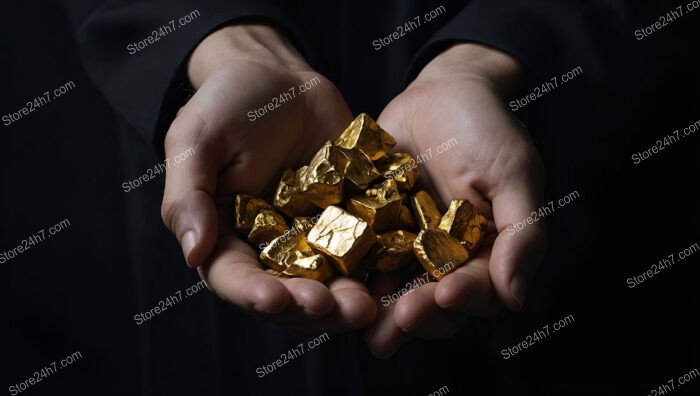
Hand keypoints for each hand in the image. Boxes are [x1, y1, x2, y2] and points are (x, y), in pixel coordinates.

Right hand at [161, 24, 375, 332]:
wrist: (279, 78)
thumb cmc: (226, 105)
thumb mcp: (195, 142)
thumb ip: (188, 197)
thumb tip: (193, 254)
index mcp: (225, 237)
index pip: (235, 278)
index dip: (253, 294)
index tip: (275, 298)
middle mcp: (269, 248)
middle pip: (287, 293)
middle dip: (309, 307)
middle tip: (333, 309)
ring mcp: (311, 239)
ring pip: (329, 284)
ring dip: (346, 301)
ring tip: (366, 306)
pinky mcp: (347, 223)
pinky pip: (364, 252)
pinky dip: (377, 268)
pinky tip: (393, 276)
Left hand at [364, 43, 546, 356]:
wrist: (441, 91)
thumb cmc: (487, 128)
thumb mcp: (514, 174)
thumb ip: (520, 233)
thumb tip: (514, 299)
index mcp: (482, 253)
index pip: (476, 289)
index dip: (463, 297)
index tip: (446, 294)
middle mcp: (443, 259)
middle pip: (431, 303)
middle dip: (417, 314)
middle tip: (399, 319)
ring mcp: (404, 247)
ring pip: (391, 289)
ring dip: (378, 310)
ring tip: (359, 320)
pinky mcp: (371, 229)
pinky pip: (358, 256)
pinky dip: (346, 272)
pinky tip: (330, 284)